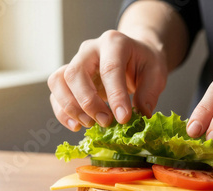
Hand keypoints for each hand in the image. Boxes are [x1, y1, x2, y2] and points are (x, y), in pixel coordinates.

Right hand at [48, 30, 167, 130]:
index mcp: (114, 43)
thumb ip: (149, 94)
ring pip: (58, 81)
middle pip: (76, 73)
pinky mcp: (68, 77)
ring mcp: (76, 61)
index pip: (110, 68)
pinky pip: (56, 93)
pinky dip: (62, 112)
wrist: (135, 55)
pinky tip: (77, 126)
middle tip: (106, 122)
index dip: (115, 95)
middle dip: (88, 102)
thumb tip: (141, 115)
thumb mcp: (156, 74)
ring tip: (90, 124)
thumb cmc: (145, 63)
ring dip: (70, 107)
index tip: (123, 118)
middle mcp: (90, 49)